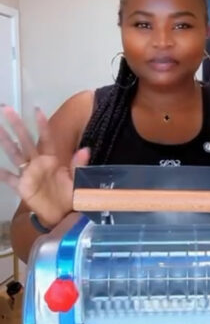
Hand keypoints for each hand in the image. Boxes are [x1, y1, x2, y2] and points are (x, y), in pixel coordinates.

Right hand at [0, 106, 88, 227]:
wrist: (63, 214)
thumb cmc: (69, 195)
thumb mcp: (77, 180)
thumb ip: (79, 164)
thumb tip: (86, 149)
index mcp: (52, 159)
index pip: (46, 138)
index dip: (41, 125)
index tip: (36, 110)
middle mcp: (38, 163)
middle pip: (25, 141)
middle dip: (17, 125)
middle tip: (6, 109)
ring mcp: (28, 174)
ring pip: (14, 154)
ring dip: (6, 141)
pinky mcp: (22, 187)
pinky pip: (10, 179)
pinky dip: (2, 173)